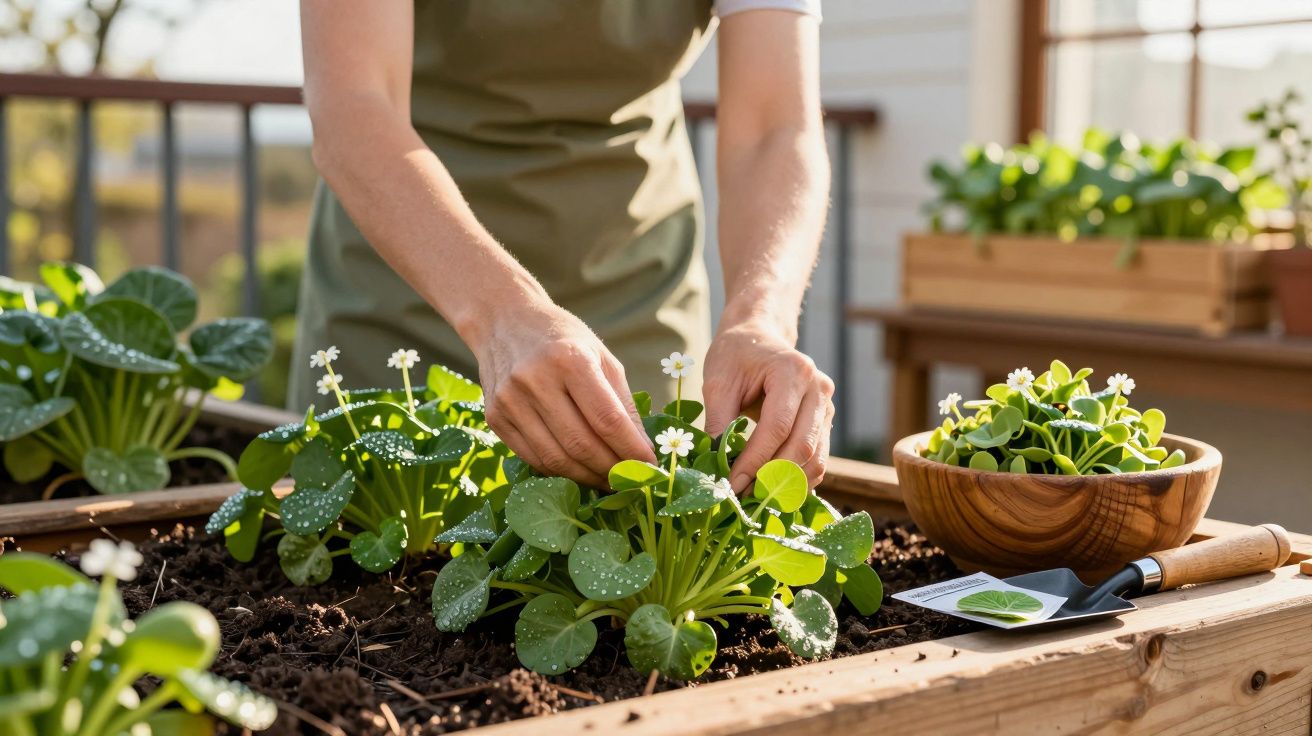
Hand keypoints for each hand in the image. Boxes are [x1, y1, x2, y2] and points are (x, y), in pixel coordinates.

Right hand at [469, 299, 655, 486]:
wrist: (504, 321)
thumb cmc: (562, 338)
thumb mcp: (601, 356)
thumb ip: (623, 403)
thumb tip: (642, 451)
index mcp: (569, 359)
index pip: (607, 419)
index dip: (631, 451)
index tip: (650, 467)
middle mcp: (535, 380)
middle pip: (580, 444)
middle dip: (611, 471)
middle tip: (631, 481)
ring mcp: (510, 401)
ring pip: (556, 459)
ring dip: (587, 478)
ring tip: (608, 481)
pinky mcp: (495, 418)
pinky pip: (533, 458)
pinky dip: (560, 472)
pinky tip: (579, 471)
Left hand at [703, 322, 834, 491]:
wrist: (759, 336)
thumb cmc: (735, 355)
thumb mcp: (718, 382)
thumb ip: (718, 422)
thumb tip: (715, 466)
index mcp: (793, 371)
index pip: (778, 427)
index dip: (756, 460)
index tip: (732, 484)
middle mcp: (819, 389)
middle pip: (802, 447)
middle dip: (771, 477)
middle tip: (742, 497)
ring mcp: (827, 407)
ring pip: (815, 459)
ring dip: (787, 484)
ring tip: (754, 498)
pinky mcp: (825, 423)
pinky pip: (818, 460)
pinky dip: (797, 480)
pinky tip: (771, 489)